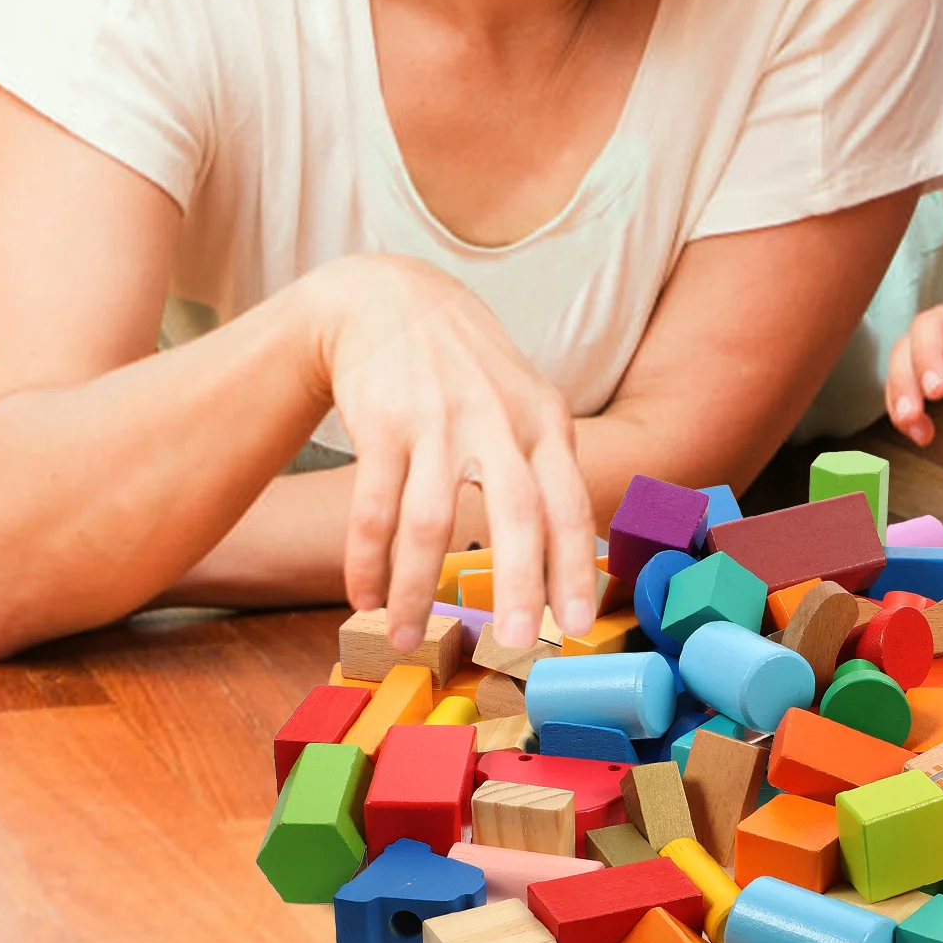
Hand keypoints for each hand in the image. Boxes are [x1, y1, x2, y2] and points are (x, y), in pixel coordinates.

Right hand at [304, 254, 595, 652]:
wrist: (389, 298)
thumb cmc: (468, 368)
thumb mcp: (525, 400)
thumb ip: (546, 465)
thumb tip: (570, 552)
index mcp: (543, 420)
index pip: (568, 502)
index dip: (574, 565)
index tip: (578, 622)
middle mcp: (498, 420)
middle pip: (516, 514)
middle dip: (521, 585)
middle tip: (519, 644)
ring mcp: (438, 421)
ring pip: (431, 522)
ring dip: (415, 590)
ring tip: (406, 639)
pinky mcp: (382, 423)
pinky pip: (373, 508)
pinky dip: (366, 561)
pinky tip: (363, 596)